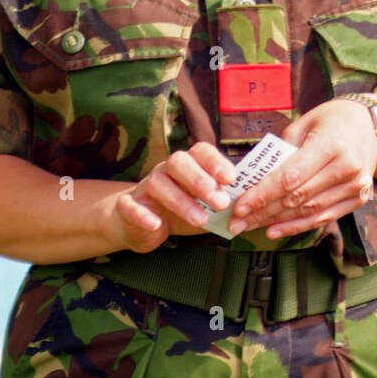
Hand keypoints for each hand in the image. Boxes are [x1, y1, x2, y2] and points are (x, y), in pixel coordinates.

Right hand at [111, 143, 237, 253]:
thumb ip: (222, 204)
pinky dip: (142, 214)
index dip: (216, 162)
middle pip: (178, 161)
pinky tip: (157, 225)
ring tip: (201, 220)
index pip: (200, 151)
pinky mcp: (127, 207)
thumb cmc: (178, 212)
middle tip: (221, 201)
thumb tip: (250, 206)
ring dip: (181, 201)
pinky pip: (129, 205)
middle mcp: (165, 171)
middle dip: (200, 180)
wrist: (139, 226)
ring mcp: (144, 188)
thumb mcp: (202, 206)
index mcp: (186, 167)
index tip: (232, 179)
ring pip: (157, 183)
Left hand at [226, 100, 376, 238]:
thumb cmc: (333, 119)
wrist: (372, 127)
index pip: (290, 177)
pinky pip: (323, 218)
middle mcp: (346, 169)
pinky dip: (296, 226)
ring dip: (275, 221)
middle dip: (262, 212)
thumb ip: (283, 150)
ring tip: (249, 226)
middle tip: (236, 222)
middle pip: (296, 197)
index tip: (240, 205)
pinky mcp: (357, 200)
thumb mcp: (305, 122)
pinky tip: (274, 230)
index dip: (263, 194)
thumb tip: (255, 178)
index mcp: (331, 145)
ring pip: (308, 212)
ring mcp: (355, 187)